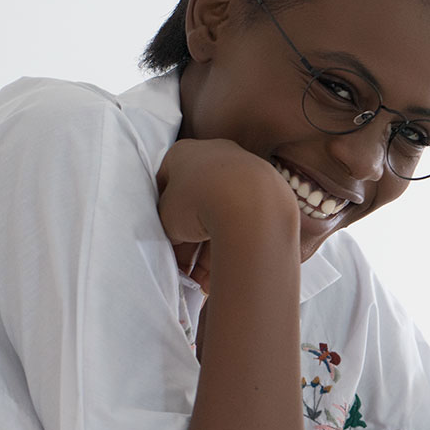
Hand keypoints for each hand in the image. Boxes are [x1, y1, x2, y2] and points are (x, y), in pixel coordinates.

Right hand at [155, 138, 294, 291]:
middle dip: (188, 239)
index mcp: (185, 152)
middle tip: (182, 265)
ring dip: (209, 248)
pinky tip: (224, 269)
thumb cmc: (198, 200)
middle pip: (197, 202)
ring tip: (202, 277)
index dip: (162, 214)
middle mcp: (218, 155)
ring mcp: (245, 172)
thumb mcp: (166, 216)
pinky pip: (245, 221)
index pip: (167, 184)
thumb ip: (167, 224)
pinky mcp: (268, 192)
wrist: (249, 203)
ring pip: (222, 214)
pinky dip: (233, 243)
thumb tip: (177, 238)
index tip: (164, 236)